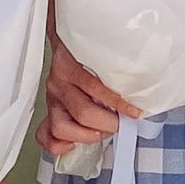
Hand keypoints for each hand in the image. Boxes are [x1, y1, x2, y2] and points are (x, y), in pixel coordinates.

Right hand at [34, 35, 140, 157]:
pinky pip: (45, 134)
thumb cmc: (86, 50)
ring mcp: (51, 97)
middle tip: (121, 123)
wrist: (64, 38)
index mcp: (71, 65)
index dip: (119, 105)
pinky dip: (58, 145)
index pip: (96, 89)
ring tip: (102, 131)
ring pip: (61, 127)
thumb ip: (114, 69)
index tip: (135, 112)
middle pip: (82, 112)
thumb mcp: (101, 51)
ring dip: (87, 135)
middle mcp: (59, 82)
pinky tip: (74, 142)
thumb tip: (138, 89)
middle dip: (107, 124)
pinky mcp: (48, 110)